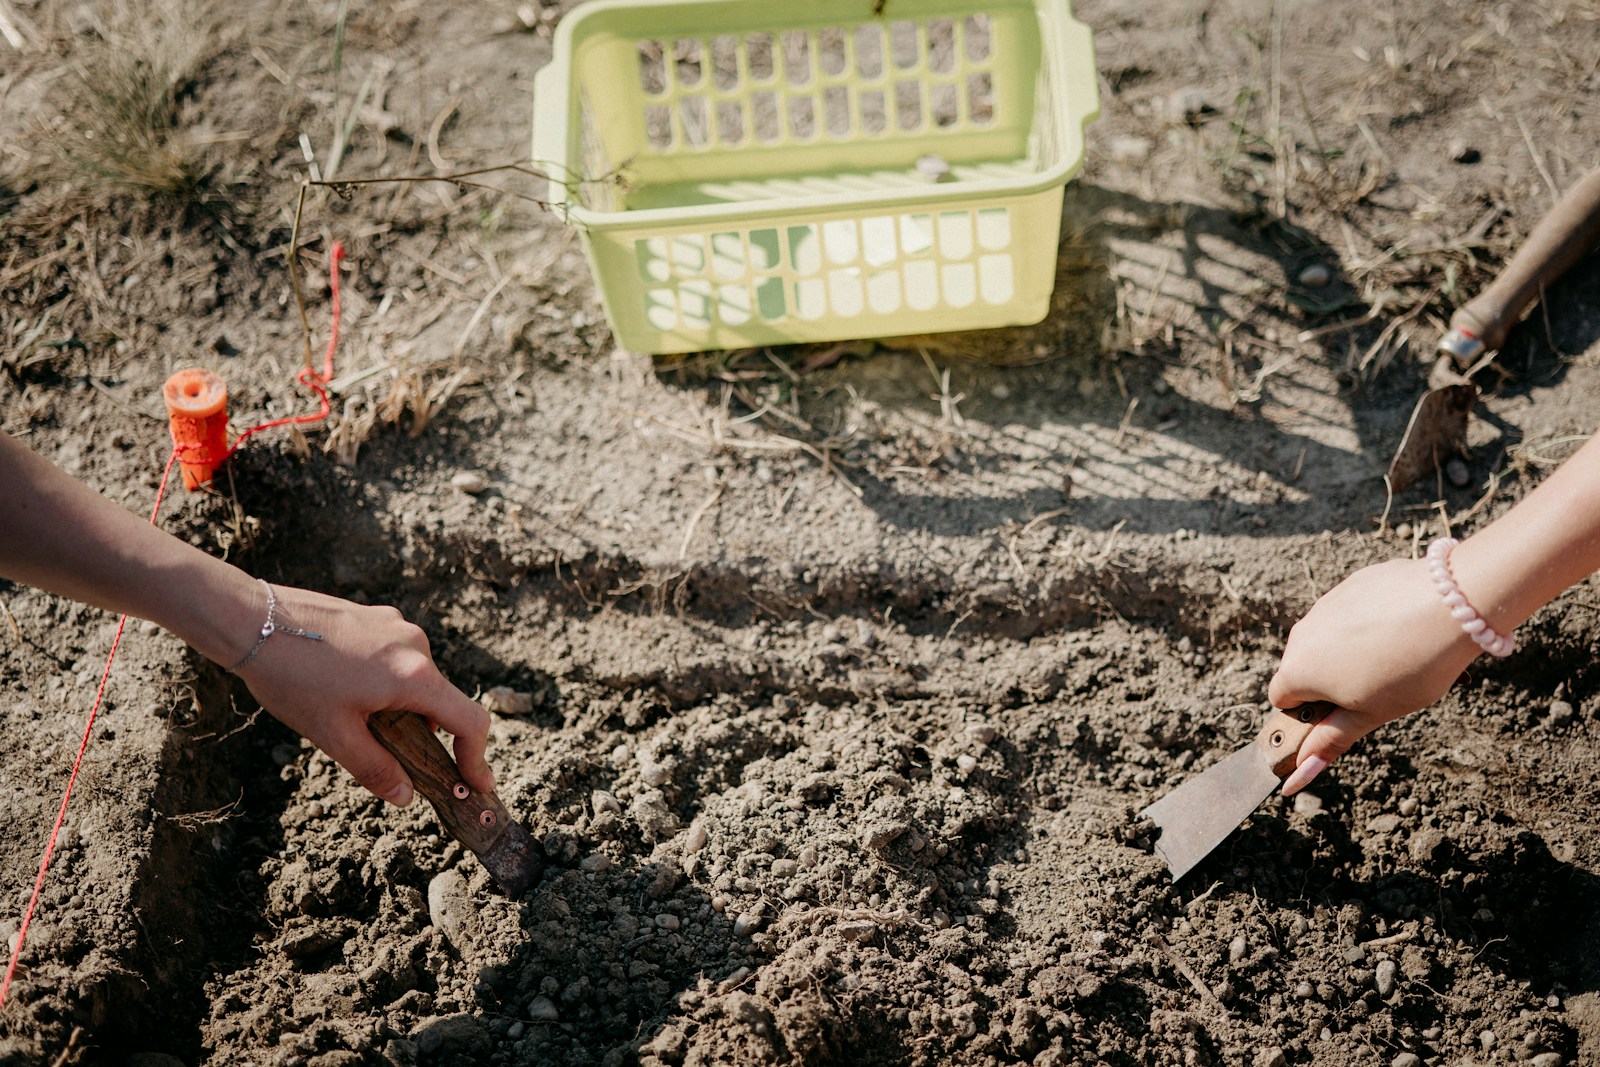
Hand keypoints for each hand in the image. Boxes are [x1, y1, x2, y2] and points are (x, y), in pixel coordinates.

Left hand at [230, 584, 492, 805]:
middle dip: (425, 733)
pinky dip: (385, 680)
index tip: (476, 782)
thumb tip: (405, 797)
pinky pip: (396, 656)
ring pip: (415, 678)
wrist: (250, 620)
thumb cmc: (291, 678)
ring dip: (400, 705)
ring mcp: (397, 626)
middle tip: (392, 756)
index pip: (469, 721)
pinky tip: (341, 686)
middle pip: (440, 700)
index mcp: (413, 677)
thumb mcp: (333, 735)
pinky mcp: (377, 616)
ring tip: (350, 716)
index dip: (477, 757)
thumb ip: (376, 768)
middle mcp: (416, 645)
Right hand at [1267, 557, 1480, 792]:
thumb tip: (1297, 775)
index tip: (1344, 711)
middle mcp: (1302, 635)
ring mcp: (1326, 606)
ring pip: (1330, 638)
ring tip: (1398, 658)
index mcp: (1299, 671)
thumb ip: (1330, 741)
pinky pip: (1351, 611)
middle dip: (1332, 679)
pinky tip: (1405, 629)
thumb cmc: (1410, 668)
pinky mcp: (1352, 585)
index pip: (1281, 698)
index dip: (1310, 710)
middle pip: (1305, 666)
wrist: (1450, 607)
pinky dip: (1371, 623)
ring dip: (1352, 651)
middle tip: (1378, 689)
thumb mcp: (1372, 714)